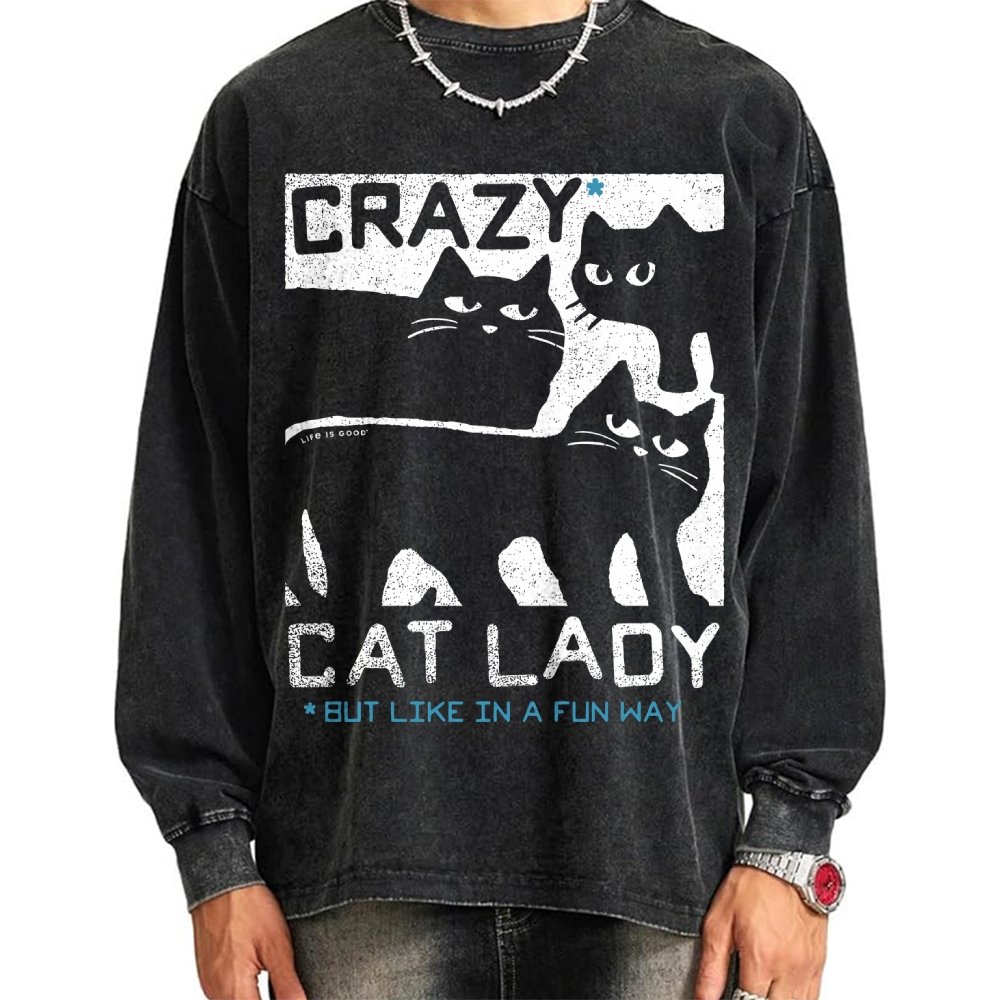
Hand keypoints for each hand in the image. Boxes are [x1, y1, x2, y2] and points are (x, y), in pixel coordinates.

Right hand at [191, 884, 306, 999]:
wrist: (220, 883)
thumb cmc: (248, 908)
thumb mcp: (277, 946)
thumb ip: (287, 985)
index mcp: (234, 990)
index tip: (290, 995)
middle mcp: (216, 992)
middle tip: (285, 989)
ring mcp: (209, 983)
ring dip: (253, 998)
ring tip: (275, 984)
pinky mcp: (207, 974)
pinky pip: (225, 995)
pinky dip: (243, 993)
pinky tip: (258, 979)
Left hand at [694, 865, 827, 999]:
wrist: (785, 862)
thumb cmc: (752, 885)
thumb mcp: (718, 923)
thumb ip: (711, 968)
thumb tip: (704, 999)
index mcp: (762, 960)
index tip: (728, 996)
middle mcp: (789, 969)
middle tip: (743, 991)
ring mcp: (808, 968)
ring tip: (759, 991)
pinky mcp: (820, 963)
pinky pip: (814, 997)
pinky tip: (781, 994)